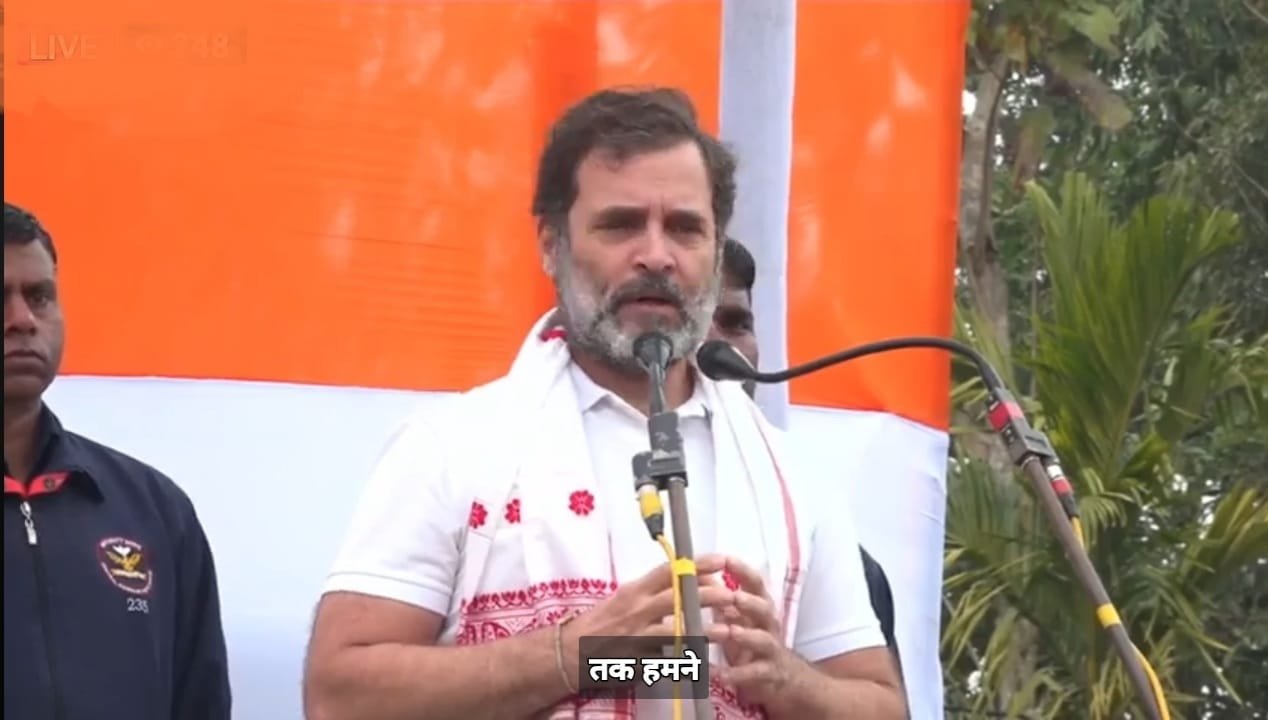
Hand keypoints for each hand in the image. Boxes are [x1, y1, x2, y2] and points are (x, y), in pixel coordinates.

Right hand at [562, 556, 730, 677]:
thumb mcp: (623, 600)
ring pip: (674, 628)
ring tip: (724, 629)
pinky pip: (663, 658)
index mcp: (634, 590)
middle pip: (675, 595)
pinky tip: (701, 661)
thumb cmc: (598, 623)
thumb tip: (682, 584)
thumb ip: (650, 593)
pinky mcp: (635, 658)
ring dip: (701, 629)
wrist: (568, 651)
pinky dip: (682, 658)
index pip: (668, 571)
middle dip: (705, 592)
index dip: (695, 565)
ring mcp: (636, 634)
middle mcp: (636, 608)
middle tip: (730, 592)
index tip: (719, 560)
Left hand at [701, 556, 801, 708]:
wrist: (783, 677)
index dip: (743, 571)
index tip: (725, 559)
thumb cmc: (752, 643)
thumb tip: (699, 575)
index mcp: (759, 607)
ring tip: (730, 632)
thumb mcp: (738, 619)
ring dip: (746, 635)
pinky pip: (755, 674)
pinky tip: (722, 675)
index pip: (755, 584)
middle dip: (749, 602)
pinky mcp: (769, 674)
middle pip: (764, 608)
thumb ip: (721, 600)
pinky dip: (739, 674)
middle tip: (733, 597)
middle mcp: (768, 625)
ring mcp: (770, 650)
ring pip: (763, 640)